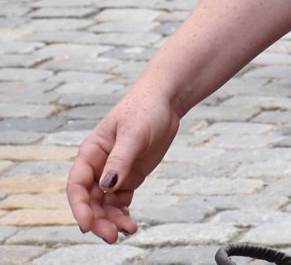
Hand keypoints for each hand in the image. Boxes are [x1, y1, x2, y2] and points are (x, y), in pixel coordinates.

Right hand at [67, 91, 181, 242]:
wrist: (166, 101)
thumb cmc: (145, 110)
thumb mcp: (133, 134)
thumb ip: (120, 160)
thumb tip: (106, 186)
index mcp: (90, 153)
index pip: (77, 185)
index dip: (80, 207)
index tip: (87, 225)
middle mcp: (98, 166)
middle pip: (90, 200)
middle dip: (98, 219)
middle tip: (111, 236)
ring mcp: (113, 173)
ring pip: (105, 204)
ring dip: (111, 220)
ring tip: (128, 231)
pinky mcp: (129, 177)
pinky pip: (120, 201)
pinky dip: (122, 213)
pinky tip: (130, 224)